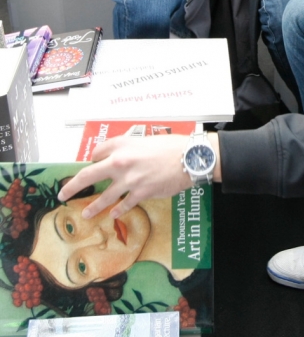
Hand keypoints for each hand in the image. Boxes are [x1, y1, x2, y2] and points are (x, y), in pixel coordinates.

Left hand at [57, 134, 220, 218]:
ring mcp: (129, 180)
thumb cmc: (171, 146)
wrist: (188, 158)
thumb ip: (130, 147)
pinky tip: (113, 215)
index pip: (97, 153)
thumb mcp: (146, 139)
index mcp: (122, 145)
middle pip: (88, 175)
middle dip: (73, 186)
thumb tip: (121, 158)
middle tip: (63, 194)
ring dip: (92, 207)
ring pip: (103, 196)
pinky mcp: (140, 193)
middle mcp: (120, 162)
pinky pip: (123, 205)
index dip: (93, 160)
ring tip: (84, 214)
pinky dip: (117, 211)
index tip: (91, 165)